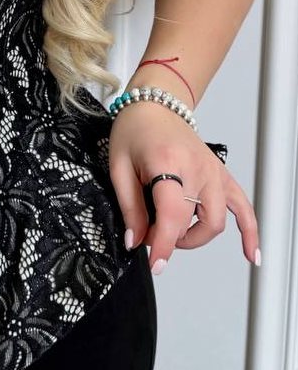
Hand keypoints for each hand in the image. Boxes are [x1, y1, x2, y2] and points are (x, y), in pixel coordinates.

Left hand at [108, 102, 259, 274]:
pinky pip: (243, 207)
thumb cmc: (135, 130)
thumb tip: (134, 240)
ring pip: (216, 222)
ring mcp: (213, 172)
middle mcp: (197, 168)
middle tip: (148, 233)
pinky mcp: (221, 175)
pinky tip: (250, 254)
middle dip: (170, 239)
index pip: (172, 214)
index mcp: (168, 162)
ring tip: (173, 234)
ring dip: (195, 237)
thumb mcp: (119, 166)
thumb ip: (129, 206)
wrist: (155, 105)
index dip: (163, 244)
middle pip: (193, 222)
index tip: (156, 264)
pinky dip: (250, 231)